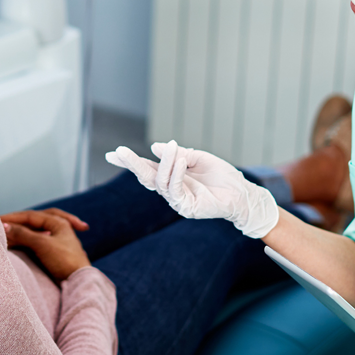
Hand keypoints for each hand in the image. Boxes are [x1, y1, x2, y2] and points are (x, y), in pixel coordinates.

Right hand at [0, 209, 90, 280]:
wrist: (78, 281)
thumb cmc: (63, 260)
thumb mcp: (41, 244)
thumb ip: (23, 234)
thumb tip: (4, 225)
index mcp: (58, 222)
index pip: (31, 216)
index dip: (13, 218)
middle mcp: (59, 228)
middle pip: (34, 220)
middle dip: (17, 221)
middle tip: (0, 221)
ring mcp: (57, 240)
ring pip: (35, 230)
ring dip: (21, 231)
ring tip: (6, 234)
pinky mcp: (54, 252)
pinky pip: (36, 241)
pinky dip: (26, 240)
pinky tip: (18, 244)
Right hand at [105, 140, 278, 237]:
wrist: (242, 193)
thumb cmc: (221, 176)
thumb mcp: (198, 157)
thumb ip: (178, 153)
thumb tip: (156, 147)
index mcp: (172, 177)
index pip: (148, 168)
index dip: (131, 161)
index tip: (113, 153)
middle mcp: (171, 189)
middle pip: (146, 177)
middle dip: (132, 164)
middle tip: (119, 152)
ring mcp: (177, 200)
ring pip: (161, 182)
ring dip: (164, 163)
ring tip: (172, 147)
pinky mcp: (187, 207)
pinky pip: (176, 190)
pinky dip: (176, 174)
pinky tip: (180, 160)